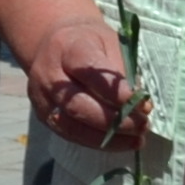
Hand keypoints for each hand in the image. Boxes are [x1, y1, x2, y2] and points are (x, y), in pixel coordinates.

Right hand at [20, 16, 145, 150]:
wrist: (54, 45)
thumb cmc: (89, 42)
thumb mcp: (110, 43)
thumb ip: (123, 72)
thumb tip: (141, 105)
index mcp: (67, 48)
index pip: (89, 72)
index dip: (115, 92)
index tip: (142, 104)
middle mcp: (48, 74)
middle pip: (77, 104)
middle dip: (113, 120)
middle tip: (142, 125)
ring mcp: (42, 98)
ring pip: (71, 126)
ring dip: (106, 137)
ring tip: (135, 140)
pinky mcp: (43, 115)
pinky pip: (69, 135)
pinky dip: (96, 142)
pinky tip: (119, 142)